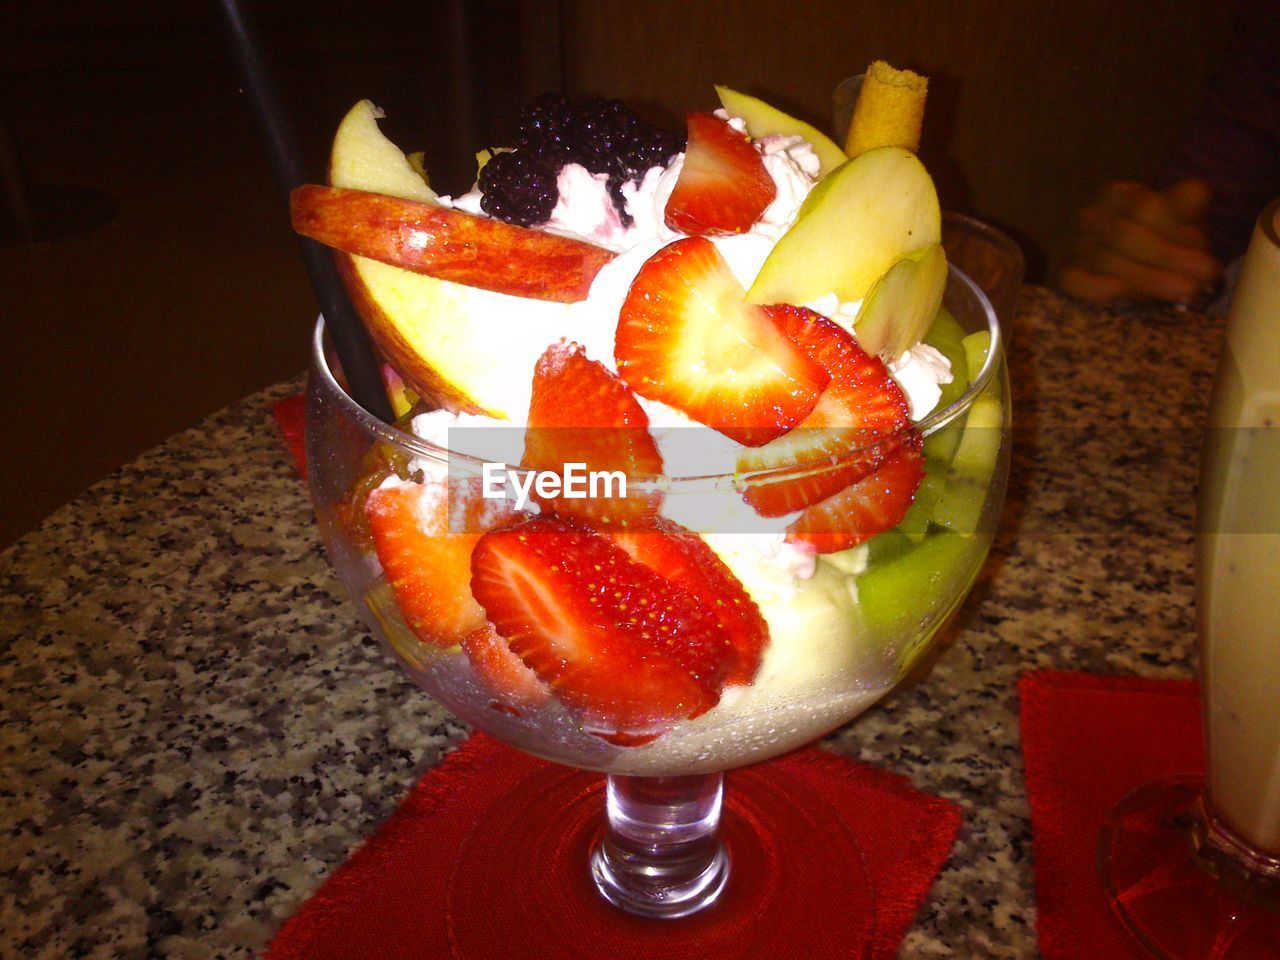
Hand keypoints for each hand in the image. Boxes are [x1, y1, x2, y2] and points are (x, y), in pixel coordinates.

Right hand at [1059, 179, 1221, 303]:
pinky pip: (1074, 280)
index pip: (1143, 208)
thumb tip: (1196, 192)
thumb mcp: (1182, 219)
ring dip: (1147, 278)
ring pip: (1107, 260)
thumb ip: (1186, 206)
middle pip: (1124, 235)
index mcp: (1119, 196)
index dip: (1174, 231)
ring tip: (1184, 291)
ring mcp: (1079, 247)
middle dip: (1165, 257)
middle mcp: (1093, 218)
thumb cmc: (1166, 239)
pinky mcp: (1069, 274)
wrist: (1150, 271)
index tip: (1205, 259)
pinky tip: (1117, 290)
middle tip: (1201, 278)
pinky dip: (1093, 286)